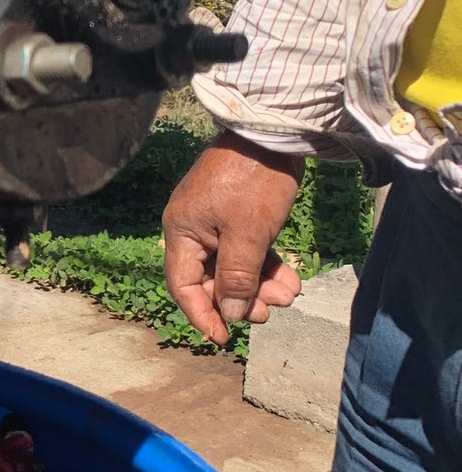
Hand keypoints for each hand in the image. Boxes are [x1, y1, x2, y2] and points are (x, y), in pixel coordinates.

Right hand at [162, 133, 304, 346]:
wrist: (274, 133)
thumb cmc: (254, 181)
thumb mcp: (247, 234)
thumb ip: (237, 277)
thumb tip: (232, 313)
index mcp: (182, 232)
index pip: (184, 286)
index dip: (202, 315)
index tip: (224, 339)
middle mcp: (194, 229)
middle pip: (211, 278)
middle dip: (241, 299)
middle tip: (270, 314)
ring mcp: (216, 220)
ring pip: (234, 266)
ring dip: (260, 284)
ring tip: (289, 295)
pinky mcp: (239, 214)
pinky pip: (248, 249)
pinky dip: (267, 265)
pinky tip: (290, 277)